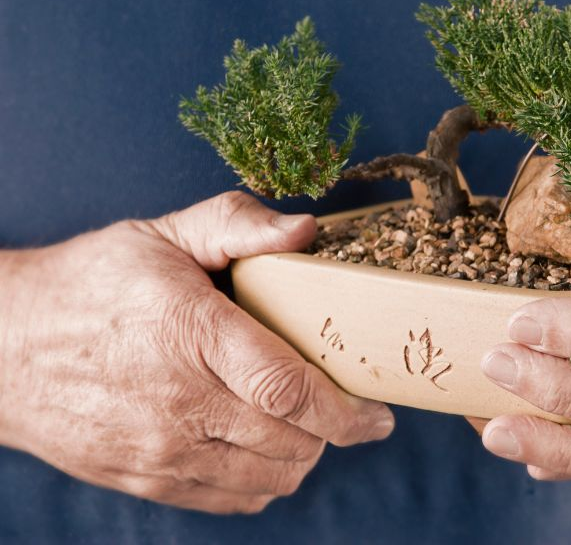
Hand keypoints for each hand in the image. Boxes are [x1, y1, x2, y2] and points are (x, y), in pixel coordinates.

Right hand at [0, 191, 393, 512]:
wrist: (5, 346)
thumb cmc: (92, 283)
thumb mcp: (162, 234)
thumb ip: (237, 225)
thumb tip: (307, 230)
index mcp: (190, 332)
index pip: (289, 388)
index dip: (347, 410)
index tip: (378, 415)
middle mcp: (177, 402)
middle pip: (290, 441)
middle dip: (333, 430)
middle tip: (343, 408)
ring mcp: (159, 449)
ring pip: (268, 478)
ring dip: (302, 455)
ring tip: (303, 425)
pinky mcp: (144, 478)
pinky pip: (230, 500)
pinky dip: (262, 481)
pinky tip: (261, 449)